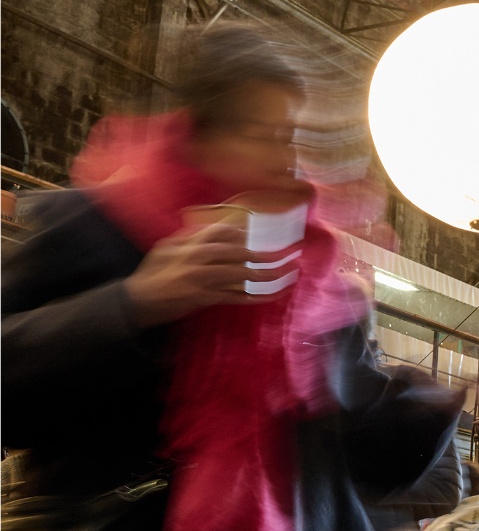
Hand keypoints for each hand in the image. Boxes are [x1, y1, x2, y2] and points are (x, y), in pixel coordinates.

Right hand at [123, 223, 279, 325]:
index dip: (242, 233)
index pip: (221, 231)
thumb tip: (216, 230)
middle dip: (264, 254)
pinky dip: (256, 296)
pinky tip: (273, 295)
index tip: (258, 235)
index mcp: (188, 244)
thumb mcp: (166, 248)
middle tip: (287, 254)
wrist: (138, 300)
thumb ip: (190, 239)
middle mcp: (197, 258)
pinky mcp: (205, 298)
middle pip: (237, 252)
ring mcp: (202, 279)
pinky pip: (236, 296)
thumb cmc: (153, 273)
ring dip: (267, 275)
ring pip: (241, 274)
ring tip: (288, 274)